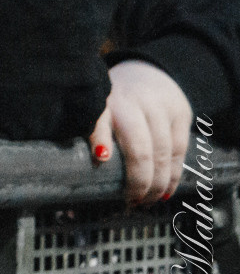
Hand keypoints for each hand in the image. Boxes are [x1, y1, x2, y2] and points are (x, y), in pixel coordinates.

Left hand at [90, 59, 192, 206]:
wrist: (146, 72)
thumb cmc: (115, 100)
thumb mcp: (96, 110)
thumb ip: (93, 133)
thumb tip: (92, 172)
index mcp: (104, 101)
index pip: (99, 119)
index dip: (100, 138)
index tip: (101, 157)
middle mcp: (133, 103)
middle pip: (140, 148)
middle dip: (138, 181)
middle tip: (132, 202)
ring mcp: (160, 107)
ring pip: (163, 153)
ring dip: (157, 183)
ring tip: (148, 201)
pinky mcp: (181, 113)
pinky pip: (180, 151)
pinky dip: (173, 174)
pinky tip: (165, 190)